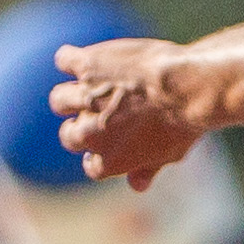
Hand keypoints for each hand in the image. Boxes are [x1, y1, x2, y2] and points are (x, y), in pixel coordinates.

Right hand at [50, 38, 205, 186]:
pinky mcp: (86, 65)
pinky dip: (71, 58)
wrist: (183, 86)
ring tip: (89, 85)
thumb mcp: (170, 153)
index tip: (109, 144)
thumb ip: (148, 168)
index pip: (92, 166)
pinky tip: (88, 58)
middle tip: (97, 112)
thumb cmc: (184, 123)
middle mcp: (90, 134)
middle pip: (69, 136)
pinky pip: (64, 60)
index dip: (99, 154)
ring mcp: (85, 98)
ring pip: (59, 99)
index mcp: (108, 161)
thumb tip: (137, 185)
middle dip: (79, 127)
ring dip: (71, 94)